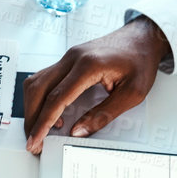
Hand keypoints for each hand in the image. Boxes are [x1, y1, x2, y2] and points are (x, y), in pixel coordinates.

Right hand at [23, 17, 168, 154]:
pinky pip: (44, 78)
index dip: (43, 123)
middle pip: (38, 89)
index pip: (56, 98)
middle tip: (34, 140)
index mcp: (88, 65)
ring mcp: (68, 57)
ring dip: (33, 107)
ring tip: (41, 129)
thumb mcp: (132, 93)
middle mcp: (73, 58)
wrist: (144, 37)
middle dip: (32, 118)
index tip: (36, 140)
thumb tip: (78, 131)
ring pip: (36, 82)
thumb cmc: (140, 60)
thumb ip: (104, 114)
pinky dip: (41, 98)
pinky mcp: (67, 60)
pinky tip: (51, 113)